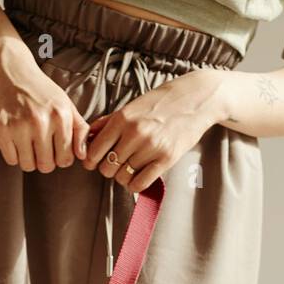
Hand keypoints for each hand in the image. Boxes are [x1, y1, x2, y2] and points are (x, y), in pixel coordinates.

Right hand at [0, 46, 89, 172]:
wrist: (11, 71)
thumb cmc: (40, 90)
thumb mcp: (66, 105)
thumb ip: (80, 129)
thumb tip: (83, 155)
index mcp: (60, 116)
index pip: (65, 159)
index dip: (61, 158)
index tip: (55, 149)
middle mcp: (40, 122)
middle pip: (46, 166)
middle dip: (44, 160)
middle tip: (40, 146)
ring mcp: (19, 126)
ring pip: (28, 165)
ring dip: (28, 159)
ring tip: (27, 142)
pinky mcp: (0, 129)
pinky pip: (11, 160)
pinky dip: (13, 154)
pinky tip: (15, 139)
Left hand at [81, 67, 228, 190]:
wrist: (195, 99)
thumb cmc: (161, 102)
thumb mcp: (132, 106)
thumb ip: (109, 121)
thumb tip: (89, 135)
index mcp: (122, 118)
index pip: (95, 150)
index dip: (91, 160)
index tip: (95, 162)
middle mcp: (134, 133)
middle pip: (107, 168)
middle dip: (108, 169)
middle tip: (117, 164)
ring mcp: (151, 147)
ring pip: (123, 177)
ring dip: (123, 176)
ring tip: (131, 167)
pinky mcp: (166, 159)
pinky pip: (140, 183)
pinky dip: (135, 184)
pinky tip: (139, 176)